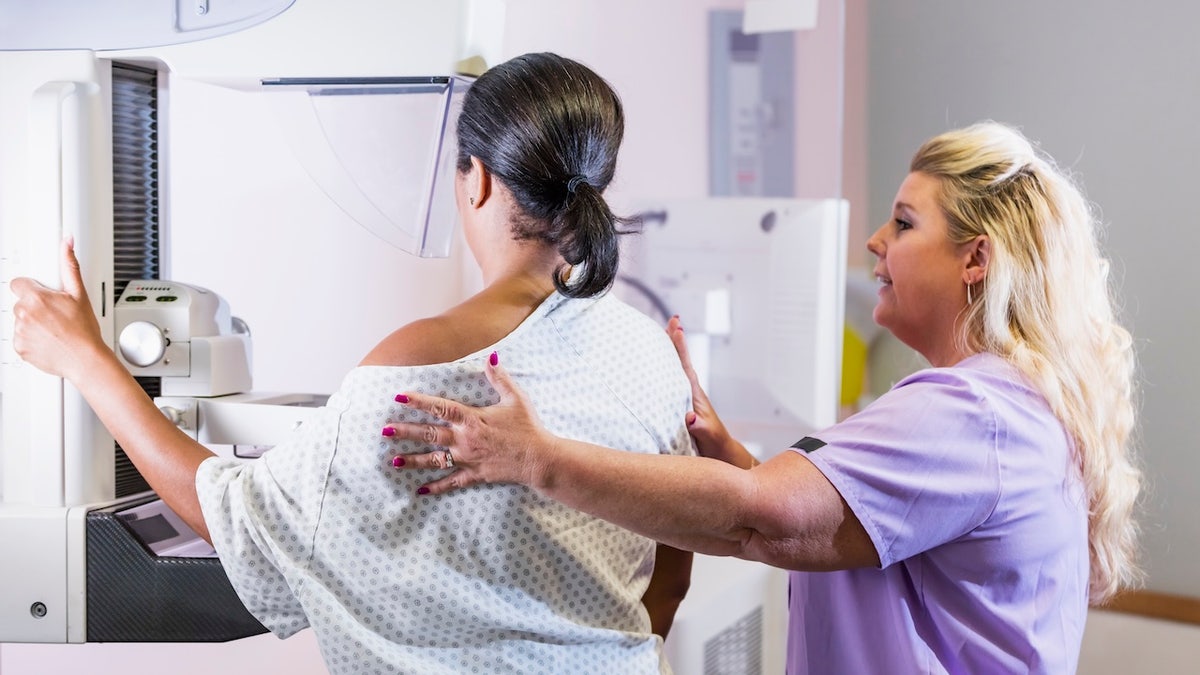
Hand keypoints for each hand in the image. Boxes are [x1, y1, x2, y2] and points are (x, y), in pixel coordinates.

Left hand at [10, 237, 104, 379]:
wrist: (85, 360)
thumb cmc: (84, 330)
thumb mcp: (80, 294)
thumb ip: (69, 266)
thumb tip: (66, 244)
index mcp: (36, 298)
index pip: (18, 284)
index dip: (31, 289)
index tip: (41, 296)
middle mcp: (24, 314)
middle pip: (20, 303)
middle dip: (34, 307)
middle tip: (54, 315)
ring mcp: (20, 332)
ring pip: (20, 321)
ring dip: (32, 323)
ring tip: (53, 329)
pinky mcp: (20, 347)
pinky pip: (20, 339)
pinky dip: (31, 340)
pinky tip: (47, 340)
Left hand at [383, 353, 558, 494]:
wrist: (539, 458)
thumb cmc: (528, 427)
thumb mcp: (515, 398)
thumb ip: (499, 378)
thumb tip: (491, 356)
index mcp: (472, 419)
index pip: (440, 408)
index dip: (419, 401)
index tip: (399, 397)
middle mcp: (465, 439)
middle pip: (429, 434)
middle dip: (405, 432)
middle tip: (385, 430)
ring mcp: (468, 458)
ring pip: (434, 459)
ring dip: (413, 460)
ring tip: (394, 460)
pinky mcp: (475, 474)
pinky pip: (451, 482)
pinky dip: (436, 486)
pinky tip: (420, 490)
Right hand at [666, 316, 748, 466]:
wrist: (720, 454)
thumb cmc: (714, 445)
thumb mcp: (707, 437)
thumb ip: (700, 427)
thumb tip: (690, 418)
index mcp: (695, 395)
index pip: (685, 366)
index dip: (680, 347)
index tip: (677, 327)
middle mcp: (690, 393)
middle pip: (680, 362)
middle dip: (676, 341)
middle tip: (673, 320)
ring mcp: (685, 398)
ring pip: (675, 370)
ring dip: (670, 352)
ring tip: (663, 333)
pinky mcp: (680, 406)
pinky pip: (670, 383)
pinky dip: (664, 370)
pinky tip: (655, 367)